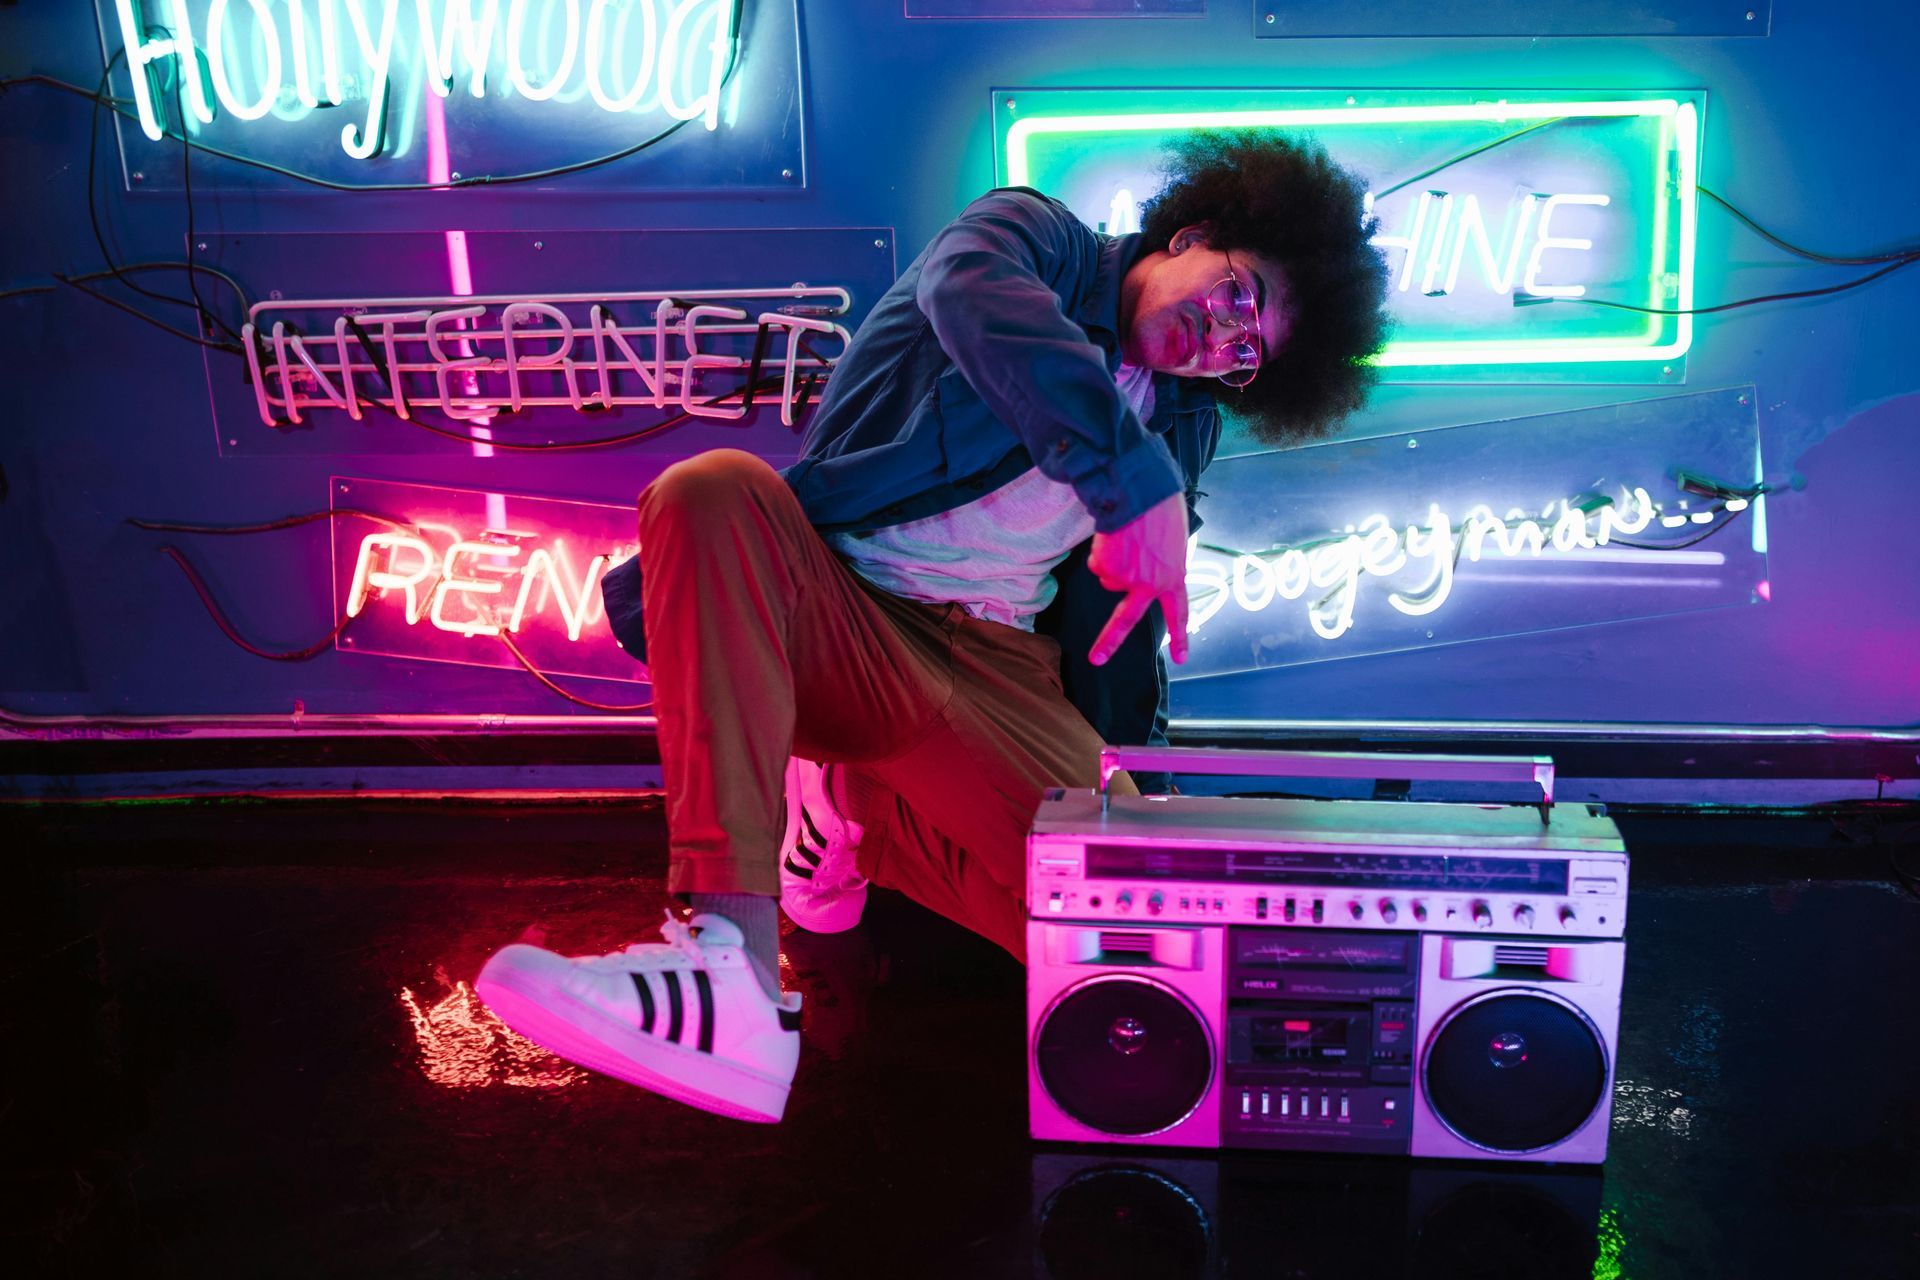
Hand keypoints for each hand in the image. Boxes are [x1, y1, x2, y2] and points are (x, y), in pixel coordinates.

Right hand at [1086, 492, 1189, 666]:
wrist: (1142, 492)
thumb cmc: (1162, 510)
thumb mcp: (1175, 543)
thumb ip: (1164, 565)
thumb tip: (1144, 573)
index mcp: (1174, 578)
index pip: (1179, 613)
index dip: (1180, 637)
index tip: (1180, 658)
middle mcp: (1149, 584)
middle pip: (1125, 620)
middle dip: (1108, 642)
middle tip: (1095, 659)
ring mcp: (1126, 578)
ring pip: (1108, 579)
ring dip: (1111, 562)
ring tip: (1124, 539)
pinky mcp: (1106, 567)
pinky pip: (1096, 564)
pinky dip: (1101, 551)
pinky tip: (1113, 536)